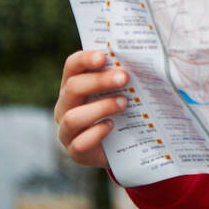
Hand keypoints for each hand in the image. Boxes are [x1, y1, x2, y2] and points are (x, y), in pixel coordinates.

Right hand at [55, 49, 130, 169]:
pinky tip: (112, 126)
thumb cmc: (123, 110)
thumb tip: (144, 60)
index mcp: (74, 85)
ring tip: (124, 103)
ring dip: (101, 107)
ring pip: (73, 117)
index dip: (85, 59)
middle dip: (99, 81)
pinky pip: (80, 144)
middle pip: (73, 88)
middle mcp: (65, 106)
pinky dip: (96, 133)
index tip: (104, 57)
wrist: (124, 146)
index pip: (72, 66)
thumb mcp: (123, 91)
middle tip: (124, 77)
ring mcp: (66, 130)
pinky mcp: (75, 151)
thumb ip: (125, 76)